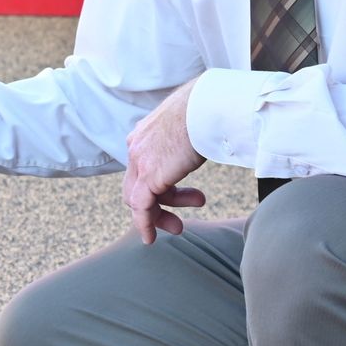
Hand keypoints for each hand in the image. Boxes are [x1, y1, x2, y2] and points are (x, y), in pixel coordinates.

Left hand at [123, 79, 207, 244]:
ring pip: (138, 199)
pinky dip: (144, 224)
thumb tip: (204, 139)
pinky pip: (140, 208)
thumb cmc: (208, 111)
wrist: (207, 107)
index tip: (170, 198)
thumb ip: (185, 139)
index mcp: (144, 135)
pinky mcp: (148, 176)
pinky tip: (150, 238)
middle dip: (157, 206)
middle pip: (136, 185)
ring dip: (158, 217)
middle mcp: (136, 147)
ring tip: (181, 227)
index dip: (155, 187)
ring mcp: (139, 161)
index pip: (140, 168)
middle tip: (176, 222)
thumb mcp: (190, 126)